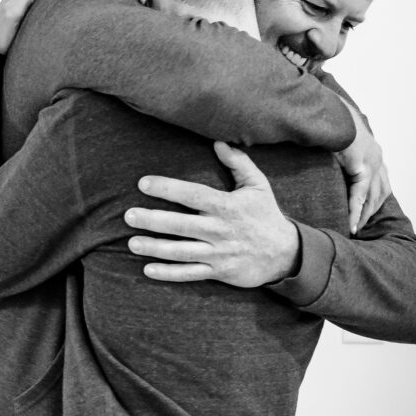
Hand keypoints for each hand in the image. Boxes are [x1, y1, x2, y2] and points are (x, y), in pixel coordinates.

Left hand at [125, 142, 299, 285]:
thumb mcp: (258, 185)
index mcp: (227, 206)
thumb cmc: (266, 215)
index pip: (193, 195)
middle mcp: (220, 230)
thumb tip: (219, 141)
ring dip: (155, 248)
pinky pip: (190, 274)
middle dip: (153, 220)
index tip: (144, 183)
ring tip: (132, 243)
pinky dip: (169, 274)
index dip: (168, 188)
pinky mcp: (219, 272)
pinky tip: (148, 269)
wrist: (286, 254)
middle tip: (129, 216)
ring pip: (182, 251)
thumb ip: (238, 162)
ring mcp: (218, 253)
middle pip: (182, 225)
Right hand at [335, 100, 390, 232]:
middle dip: (372, 210)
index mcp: (372, 151)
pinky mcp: (363, 167)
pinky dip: (356, 211)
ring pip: (373, 197)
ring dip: (365, 214)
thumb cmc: (329, 123)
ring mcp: (372, 162)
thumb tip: (332, 164)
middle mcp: (377, 157)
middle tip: (362, 226)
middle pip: (381, 192)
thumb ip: (340, 156)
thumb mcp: (338, 141)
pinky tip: (351, 223)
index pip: (379, 181)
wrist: (328, 113)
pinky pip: (360, 195)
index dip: (373, 198)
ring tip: (356, 228)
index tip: (366, 212)